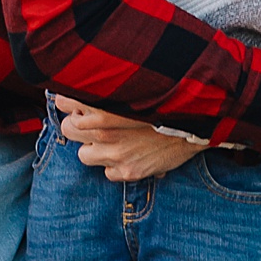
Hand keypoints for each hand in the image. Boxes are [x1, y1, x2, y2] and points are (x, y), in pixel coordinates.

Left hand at [50, 98, 205, 184]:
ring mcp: (114, 153)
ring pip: (83, 155)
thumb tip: (83, 93)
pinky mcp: (127, 171)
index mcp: (102, 105)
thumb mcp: (133, 88)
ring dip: (93, 149)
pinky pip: (107, 172)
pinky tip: (128, 156)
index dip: (68, 102)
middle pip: (67, 129)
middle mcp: (104, 130)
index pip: (64, 102)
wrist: (196, 123)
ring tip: (109, 143)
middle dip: (75, 126)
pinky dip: (115, 166)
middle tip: (87, 124)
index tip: (74, 102)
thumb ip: (108, 90)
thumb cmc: (166, 101)